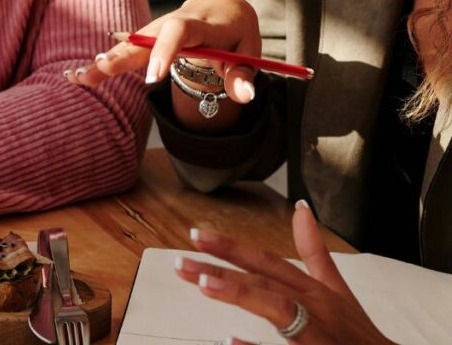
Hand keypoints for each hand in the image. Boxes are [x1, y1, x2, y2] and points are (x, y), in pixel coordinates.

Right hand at [65, 0, 260, 104]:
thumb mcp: (250, 54)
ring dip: (108, 59)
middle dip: (124, 53)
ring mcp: (161, 25)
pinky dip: (107, 60)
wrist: (226, 9)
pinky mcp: (150, 34)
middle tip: (101, 69)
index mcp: (205, 21)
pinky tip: (80, 74)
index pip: (180, 30)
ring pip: (132, 40)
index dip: (165, 51)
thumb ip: (243, 76)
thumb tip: (245, 98)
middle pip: (147, 34)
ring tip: (81, 78)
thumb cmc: (238, 36)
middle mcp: (179, 18)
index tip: (152, 79)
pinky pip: (127, 45)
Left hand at [176, 202, 394, 343]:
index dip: (231, 246)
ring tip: (204, 285)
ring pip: (277, 309)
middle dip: (223, 267)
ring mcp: (318, 335)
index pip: (266, 261)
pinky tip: (230, 341)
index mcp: (313, 290)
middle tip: (181, 262)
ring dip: (242, 294)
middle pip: (264, 280)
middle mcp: (314, 308)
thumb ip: (315, 252)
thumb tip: (301, 208)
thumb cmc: (358, 333)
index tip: (195, 235)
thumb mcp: (338, 289)